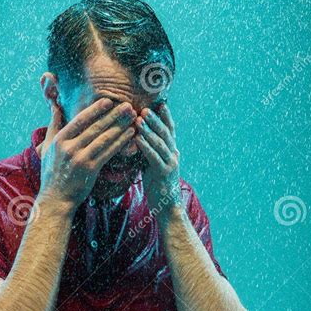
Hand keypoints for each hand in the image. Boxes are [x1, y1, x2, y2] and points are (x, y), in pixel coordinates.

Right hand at [38, 97, 136, 209]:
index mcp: (60, 140)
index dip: (95, 110)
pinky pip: (109, 153)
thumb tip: (55, 105)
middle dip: (113, 115)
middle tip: (128, 105)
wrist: (56, 198)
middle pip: (95, 128)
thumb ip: (54, 124)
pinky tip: (130, 135)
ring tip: (133, 117)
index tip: (109, 100)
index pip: (80, 120)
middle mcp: (69, 148)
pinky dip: (121, 142)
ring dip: (120, 127)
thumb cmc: (52, 171)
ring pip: (104, 139)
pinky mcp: (91, 170)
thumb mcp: (48, 146)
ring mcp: (80, 159)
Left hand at [134, 103, 182, 221]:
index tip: (159, 102)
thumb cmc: (157, 185)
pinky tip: (136, 138)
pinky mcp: (163, 174)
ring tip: (139, 119)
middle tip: (144, 107)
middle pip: (166, 133)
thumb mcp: (153, 164)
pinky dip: (145, 146)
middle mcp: (174, 155)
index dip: (165, 116)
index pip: (170, 129)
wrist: (167, 208)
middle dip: (155, 119)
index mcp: (172, 151)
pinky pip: (153, 157)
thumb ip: (149, 151)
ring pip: (160, 143)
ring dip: (149, 130)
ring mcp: (170, 164)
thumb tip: (137, 137)